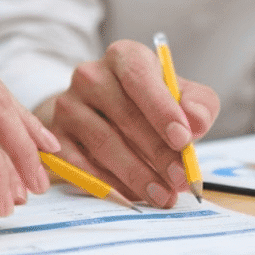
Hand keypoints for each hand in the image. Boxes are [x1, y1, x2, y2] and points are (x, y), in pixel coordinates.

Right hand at [35, 39, 219, 207]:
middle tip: (179, 179)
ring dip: (136, 174)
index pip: (140, 77)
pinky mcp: (55, 136)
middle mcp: (90, 75)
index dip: (162, 109)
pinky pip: (81, 164)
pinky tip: (132, 197)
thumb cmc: (151, 104)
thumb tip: (196, 120)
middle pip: (124, 115)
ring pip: (104, 143)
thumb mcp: (182, 96)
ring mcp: (68, 105)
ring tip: (162, 195)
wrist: (101, 113)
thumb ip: (198, 105)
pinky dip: (109, 184)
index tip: (183, 139)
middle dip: (157, 152)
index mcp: (124, 57)